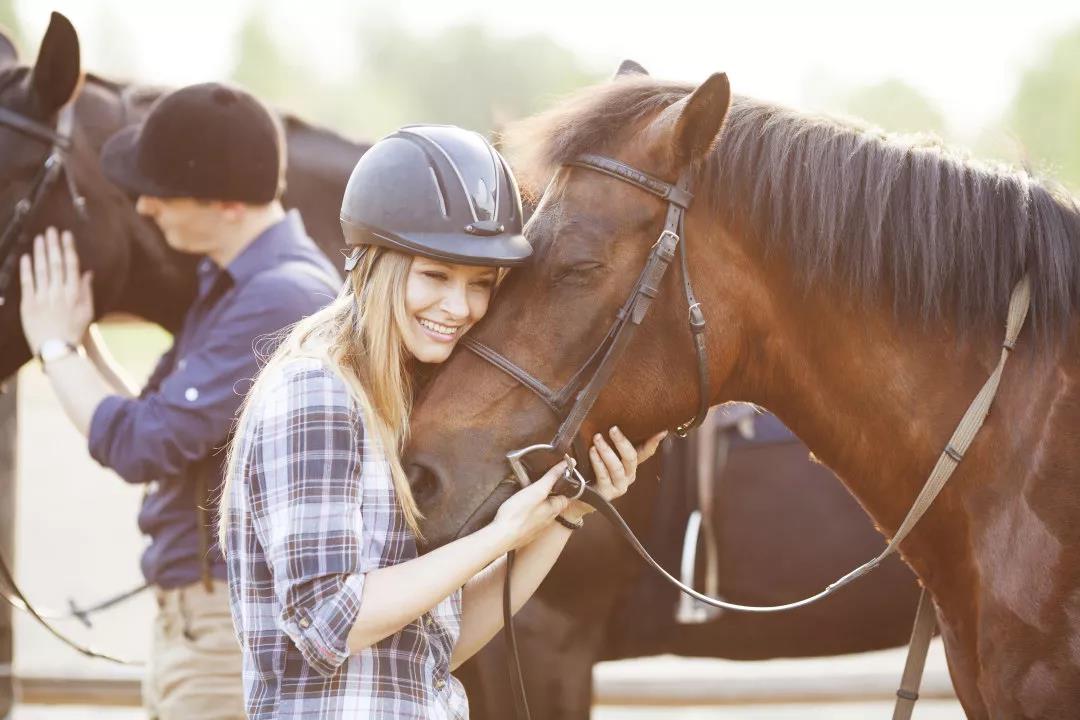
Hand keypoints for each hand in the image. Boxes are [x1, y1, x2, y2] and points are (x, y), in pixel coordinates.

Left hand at [19, 227, 92, 354]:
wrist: (57, 350)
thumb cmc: (74, 331)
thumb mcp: (87, 311)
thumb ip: (86, 290)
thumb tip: (87, 272)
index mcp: (75, 293)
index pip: (71, 265)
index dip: (68, 248)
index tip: (66, 234)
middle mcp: (59, 293)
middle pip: (55, 264)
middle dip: (53, 245)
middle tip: (51, 230)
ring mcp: (43, 298)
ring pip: (41, 270)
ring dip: (40, 253)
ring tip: (39, 238)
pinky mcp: (29, 305)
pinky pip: (27, 284)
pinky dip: (26, 270)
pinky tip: (26, 257)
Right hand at [490, 461, 571, 550]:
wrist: (501, 537)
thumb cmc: (517, 514)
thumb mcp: (536, 490)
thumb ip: (552, 477)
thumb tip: (568, 463)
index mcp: (554, 509)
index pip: (566, 497)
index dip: (562, 487)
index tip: (555, 479)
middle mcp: (548, 521)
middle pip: (553, 505)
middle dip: (548, 496)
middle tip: (538, 486)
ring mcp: (537, 529)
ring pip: (542, 514)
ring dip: (537, 506)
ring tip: (527, 497)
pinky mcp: (526, 533)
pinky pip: (530, 522)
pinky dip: (527, 516)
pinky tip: (519, 511)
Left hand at [564, 426, 666, 520]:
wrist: (580, 495)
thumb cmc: (593, 470)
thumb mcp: (604, 454)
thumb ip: (612, 443)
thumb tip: (614, 421)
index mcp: (631, 465)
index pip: (646, 452)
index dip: (654, 442)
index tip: (661, 430)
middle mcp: (628, 476)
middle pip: (631, 458)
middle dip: (622, 442)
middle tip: (613, 429)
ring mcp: (619, 486)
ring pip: (617, 467)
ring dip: (607, 451)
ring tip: (597, 438)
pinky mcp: (607, 494)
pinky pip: (603, 476)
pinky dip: (597, 462)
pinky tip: (592, 451)